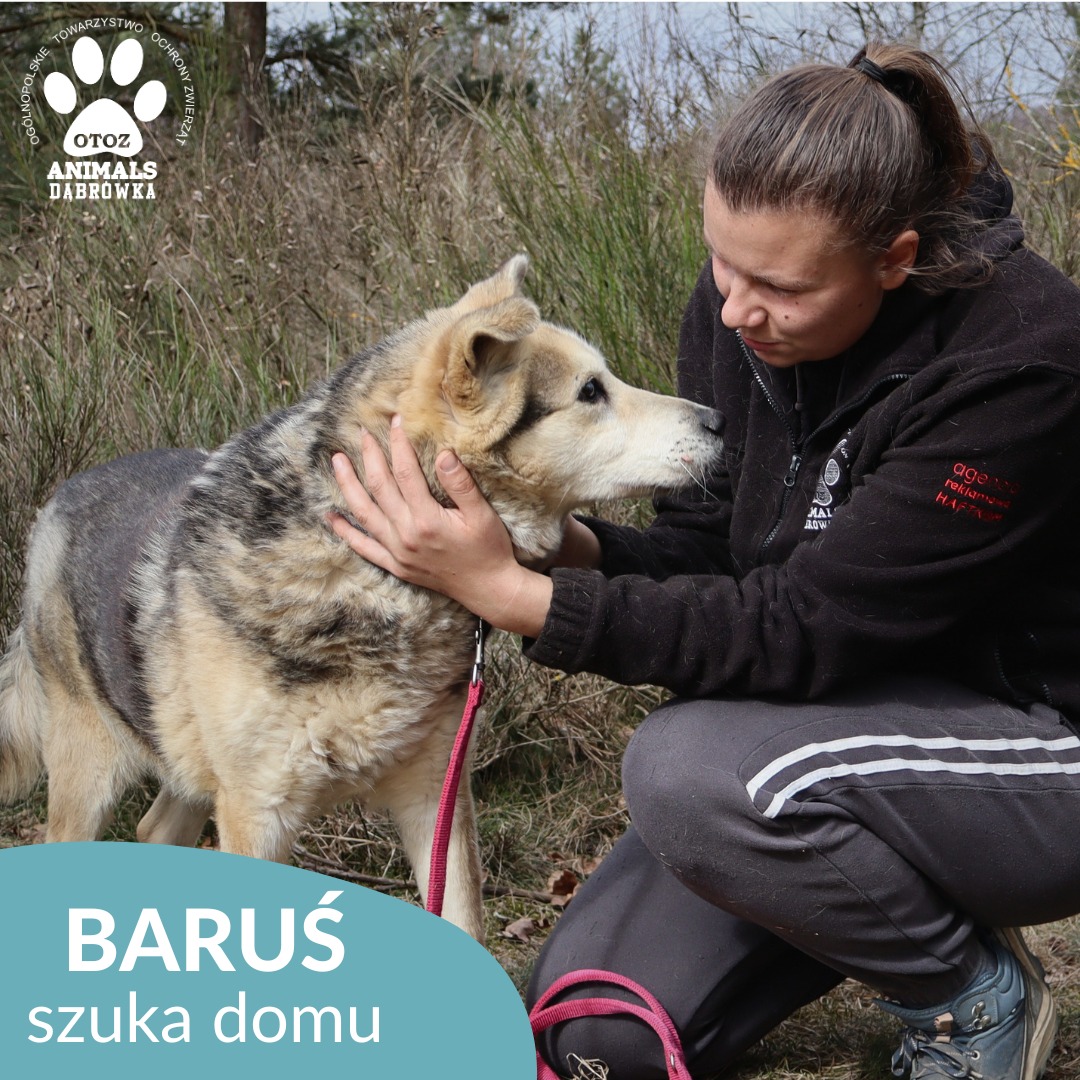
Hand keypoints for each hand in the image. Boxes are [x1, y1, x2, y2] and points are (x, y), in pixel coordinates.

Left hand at [327, 417, 553, 636]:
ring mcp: (396, 552)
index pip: (405, 472)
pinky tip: (332, 516)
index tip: (396, 422)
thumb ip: (460, 484)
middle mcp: (405, 535)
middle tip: (363, 432)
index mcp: (427, 519)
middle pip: (379, 487)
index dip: (398, 444)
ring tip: (337, 461)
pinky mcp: (395, 565)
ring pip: (364, 513)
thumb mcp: (482, 514)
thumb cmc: (488, 550)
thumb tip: (443, 453)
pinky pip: (363, 547)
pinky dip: (345, 532)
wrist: (487, 589)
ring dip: (348, 485)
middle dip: (370, 456)